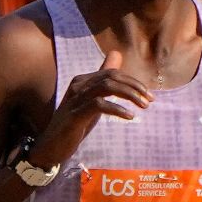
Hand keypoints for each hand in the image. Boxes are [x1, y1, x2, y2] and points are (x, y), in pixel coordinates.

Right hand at [27, 51, 152, 166]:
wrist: (51, 146)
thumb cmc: (74, 124)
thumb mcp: (92, 101)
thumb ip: (103, 81)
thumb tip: (116, 55)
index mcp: (82, 81)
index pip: (112, 72)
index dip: (132, 81)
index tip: (147, 94)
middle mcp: (78, 86)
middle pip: (111, 77)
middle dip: (134, 87)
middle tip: (149, 100)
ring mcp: (75, 100)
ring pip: (106, 86)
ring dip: (129, 95)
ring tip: (143, 106)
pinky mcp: (75, 115)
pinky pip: (99, 104)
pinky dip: (116, 109)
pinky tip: (129, 116)